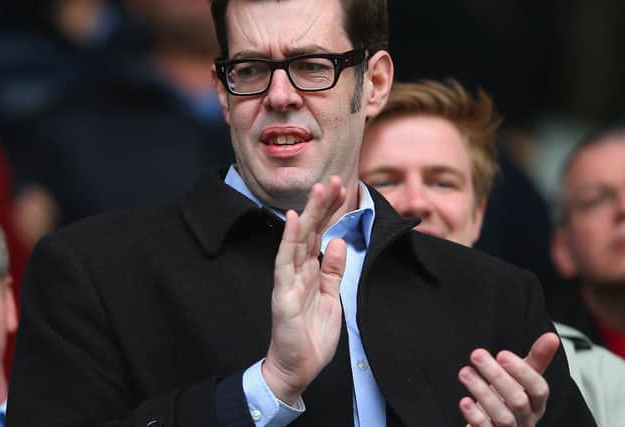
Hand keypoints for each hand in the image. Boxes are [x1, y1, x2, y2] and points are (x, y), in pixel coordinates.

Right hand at [262, 176, 347, 403]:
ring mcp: (288, 280)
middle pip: (310, 231)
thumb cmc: (312, 334)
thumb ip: (333, 270)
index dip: (329, 211)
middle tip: (334, 179)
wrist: (299, 368)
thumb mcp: (331, 297)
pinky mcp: (282, 294)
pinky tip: (291, 220)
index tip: (341, 188)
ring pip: (297, 240)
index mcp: (310, 271)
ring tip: (317, 190)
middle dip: (321, 205)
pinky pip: (284, 263)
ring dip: (307, 214)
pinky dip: (287, 240)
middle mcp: (297, 270)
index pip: (320, 234)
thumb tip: (338, 241)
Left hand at [458, 332, 559, 426]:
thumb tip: (551, 337)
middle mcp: (525, 419)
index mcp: (536, 403)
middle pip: (518, 401)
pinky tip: (465, 401)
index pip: (538, 389)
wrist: (491, 425)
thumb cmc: (508, 399)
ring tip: (465, 373)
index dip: (522, 372)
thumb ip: (537, 358)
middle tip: (477, 355)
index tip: (502, 354)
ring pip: (503, 417)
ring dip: (482, 393)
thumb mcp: (523, 378)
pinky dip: (475, 416)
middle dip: (497, 376)